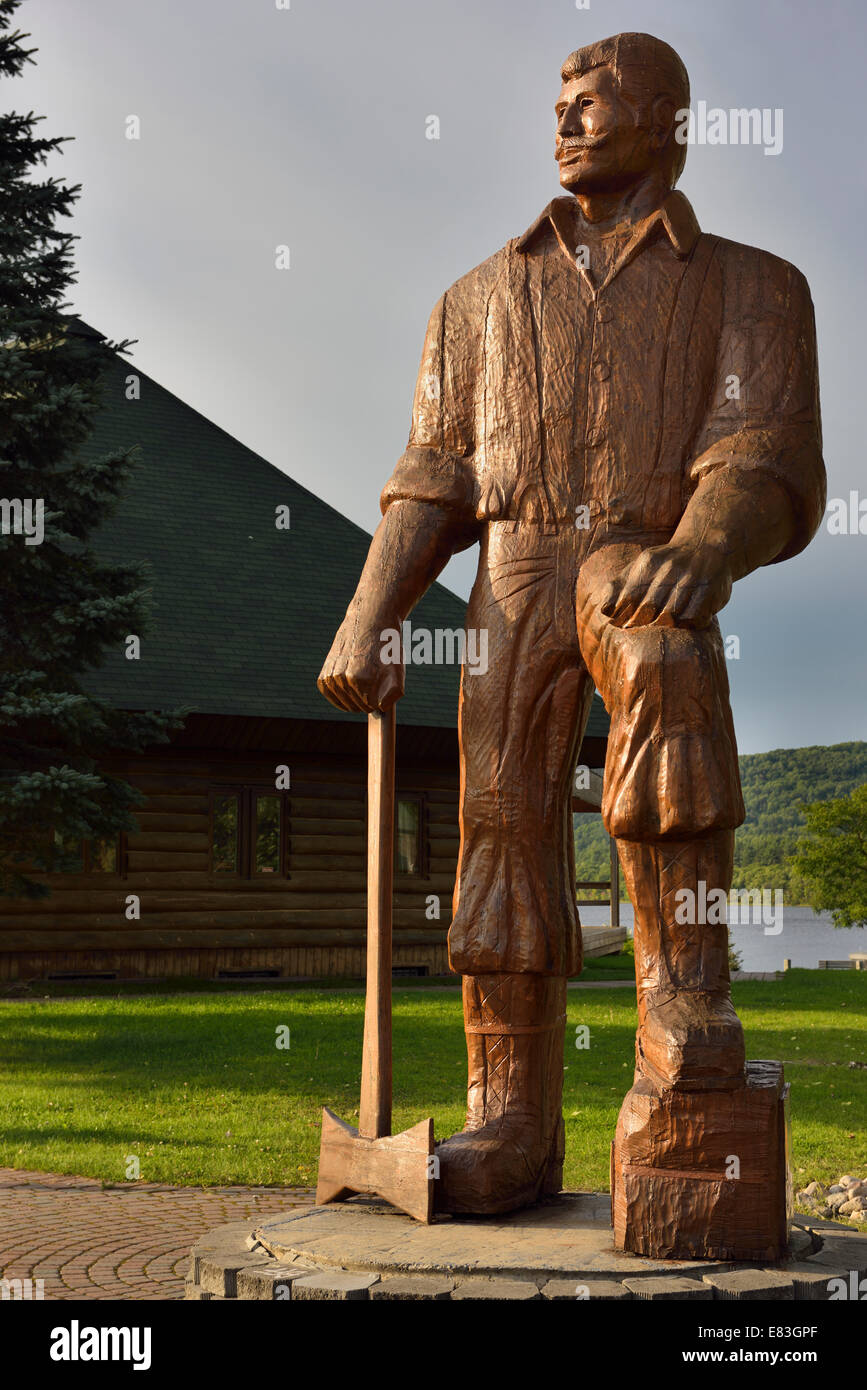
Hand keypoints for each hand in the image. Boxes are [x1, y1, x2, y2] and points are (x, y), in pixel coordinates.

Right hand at [317, 605, 403, 712]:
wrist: (370, 621)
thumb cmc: (386, 647)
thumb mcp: (397, 670)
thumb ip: (394, 694)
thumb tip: (381, 708)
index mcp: (360, 678)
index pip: (370, 707)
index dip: (379, 698)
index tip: (381, 684)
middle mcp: (342, 678)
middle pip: (357, 706)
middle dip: (367, 698)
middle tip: (372, 678)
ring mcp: (331, 676)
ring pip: (344, 703)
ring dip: (354, 697)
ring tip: (362, 677)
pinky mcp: (323, 675)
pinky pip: (330, 695)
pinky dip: (339, 695)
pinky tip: (348, 684)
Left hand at [599, 542, 732, 629]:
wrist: (708, 546)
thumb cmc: (667, 564)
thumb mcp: (642, 566)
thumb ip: (620, 586)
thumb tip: (604, 611)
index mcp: (649, 562)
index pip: (629, 596)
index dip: (623, 615)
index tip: (621, 625)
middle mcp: (671, 569)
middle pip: (649, 610)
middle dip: (642, 624)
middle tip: (641, 629)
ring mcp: (692, 580)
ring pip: (670, 618)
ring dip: (664, 626)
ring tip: (661, 625)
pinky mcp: (710, 592)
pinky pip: (693, 620)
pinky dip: (686, 624)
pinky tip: (683, 621)